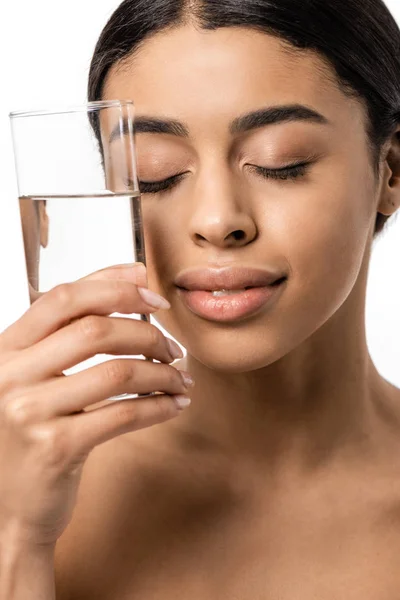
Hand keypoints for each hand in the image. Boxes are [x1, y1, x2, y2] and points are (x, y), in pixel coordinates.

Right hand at [0, 263, 192, 546]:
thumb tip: (131, 284)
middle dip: (148, 334)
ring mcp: (31, 412)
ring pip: (119, 372)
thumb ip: (64, 336)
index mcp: (6, 348)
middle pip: (98, 330)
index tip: (150, 290)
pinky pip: (125, 415)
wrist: (7, 505)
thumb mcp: (30, 377)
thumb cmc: (26, 434)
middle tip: (172, 347)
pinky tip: (173, 405)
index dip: (114, 286)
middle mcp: (11, 374)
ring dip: (162, 373)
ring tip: (179, 379)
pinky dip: (159, 407)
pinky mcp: (57, 448)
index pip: (64, 297)